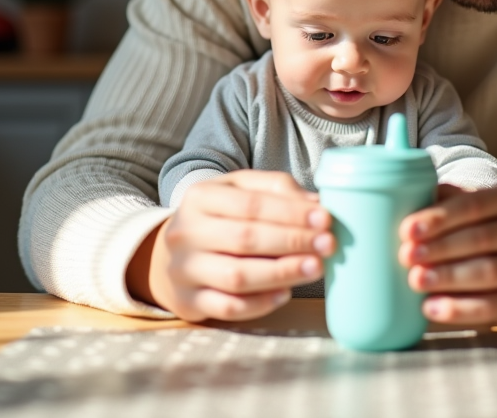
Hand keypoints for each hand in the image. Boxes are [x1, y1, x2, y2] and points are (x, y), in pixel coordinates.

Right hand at [127, 170, 335, 321]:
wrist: (168, 253)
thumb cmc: (218, 217)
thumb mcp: (239, 190)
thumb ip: (276, 189)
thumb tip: (316, 204)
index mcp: (201, 197)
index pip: (251, 204)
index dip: (291, 213)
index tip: (324, 219)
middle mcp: (186, 232)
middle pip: (245, 238)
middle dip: (293, 242)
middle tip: (328, 244)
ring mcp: (184, 270)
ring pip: (237, 276)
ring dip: (282, 273)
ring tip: (315, 268)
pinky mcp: (188, 302)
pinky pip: (228, 307)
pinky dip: (260, 303)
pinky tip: (285, 293)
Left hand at [397, 184, 496, 323]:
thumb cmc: (464, 226)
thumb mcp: (455, 206)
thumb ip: (434, 201)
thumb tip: (401, 199)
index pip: (475, 204)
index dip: (440, 217)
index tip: (407, 230)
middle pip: (483, 238)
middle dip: (441, 248)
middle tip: (406, 256)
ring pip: (489, 272)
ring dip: (448, 276)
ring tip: (415, 280)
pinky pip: (492, 308)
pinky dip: (458, 309)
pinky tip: (429, 307)